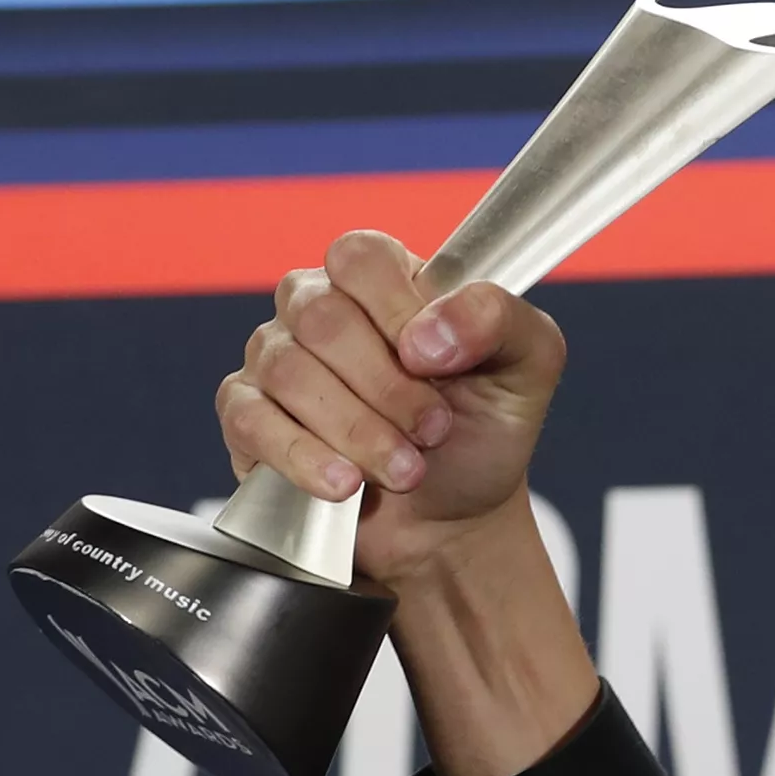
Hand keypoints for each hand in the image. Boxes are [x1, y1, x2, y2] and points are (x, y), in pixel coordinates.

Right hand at [215, 229, 566, 591]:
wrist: (455, 518)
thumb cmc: (482, 430)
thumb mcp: (527, 368)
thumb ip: (501, 321)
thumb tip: (429, 334)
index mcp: (383, 279)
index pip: (360, 257)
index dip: (396, 309)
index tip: (436, 363)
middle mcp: (318, 307)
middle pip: (322, 317)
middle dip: (388, 387)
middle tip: (435, 431)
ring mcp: (275, 358)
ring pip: (289, 373)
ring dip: (359, 432)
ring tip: (408, 471)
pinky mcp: (247, 416)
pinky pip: (252, 421)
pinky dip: (304, 457)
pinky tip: (345, 484)